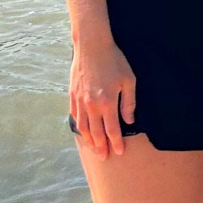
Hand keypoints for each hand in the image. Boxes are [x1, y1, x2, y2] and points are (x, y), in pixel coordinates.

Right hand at [69, 38, 136, 157]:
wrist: (92, 45)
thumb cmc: (114, 60)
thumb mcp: (128, 80)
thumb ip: (129, 103)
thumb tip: (129, 121)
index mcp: (107, 102)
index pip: (112, 130)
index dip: (116, 143)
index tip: (119, 152)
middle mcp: (91, 105)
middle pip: (96, 133)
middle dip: (101, 147)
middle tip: (104, 157)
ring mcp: (80, 100)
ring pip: (83, 127)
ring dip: (89, 140)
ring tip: (94, 149)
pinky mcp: (73, 94)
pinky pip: (75, 115)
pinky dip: (79, 126)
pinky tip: (82, 131)